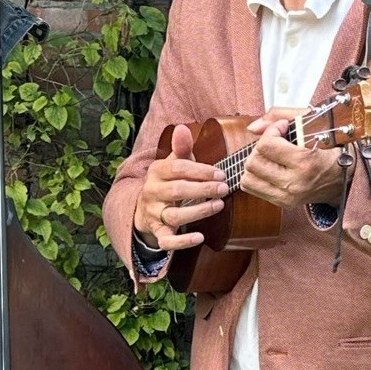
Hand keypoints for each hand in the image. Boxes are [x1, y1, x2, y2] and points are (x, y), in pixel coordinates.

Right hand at [134, 123, 229, 250]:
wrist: (146, 208)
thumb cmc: (168, 182)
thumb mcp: (173, 164)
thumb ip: (181, 148)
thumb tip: (182, 128)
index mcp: (157, 172)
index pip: (178, 169)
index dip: (200, 171)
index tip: (220, 174)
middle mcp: (152, 192)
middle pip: (177, 191)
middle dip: (203, 189)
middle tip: (224, 189)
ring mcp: (154, 214)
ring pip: (174, 215)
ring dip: (198, 211)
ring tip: (219, 206)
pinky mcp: (158, 233)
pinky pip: (167, 240)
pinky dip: (182, 241)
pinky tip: (199, 237)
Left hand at [241, 110, 343, 208]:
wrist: (344, 177)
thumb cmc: (331, 148)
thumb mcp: (312, 122)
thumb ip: (280, 115)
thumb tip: (253, 127)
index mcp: (305, 162)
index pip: (267, 145)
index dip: (271, 130)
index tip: (282, 127)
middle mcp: (294, 183)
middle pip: (253, 162)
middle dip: (260, 146)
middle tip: (275, 142)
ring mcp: (287, 196)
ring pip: (248, 177)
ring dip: (255, 162)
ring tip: (269, 156)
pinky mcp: (282, 203)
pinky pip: (252, 188)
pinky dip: (254, 176)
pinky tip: (268, 168)